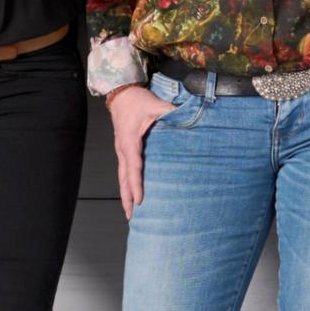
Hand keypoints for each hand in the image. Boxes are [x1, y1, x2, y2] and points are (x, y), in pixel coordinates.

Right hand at [108, 82, 175, 218]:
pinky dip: (126, 185)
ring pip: (122, 177)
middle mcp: (123, 149)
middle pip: (124, 178)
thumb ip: (171, 113)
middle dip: (127, 198)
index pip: (134, 167)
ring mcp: (121, 150)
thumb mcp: (156, 105)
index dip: (137, 185)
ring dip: (125, 195)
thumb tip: (188, 119)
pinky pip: (123, 171)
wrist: (121, 94)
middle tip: (132, 216)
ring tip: (129, 212)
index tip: (140, 200)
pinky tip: (130, 195)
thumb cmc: (137, 101)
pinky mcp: (123, 150)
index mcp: (130, 141)